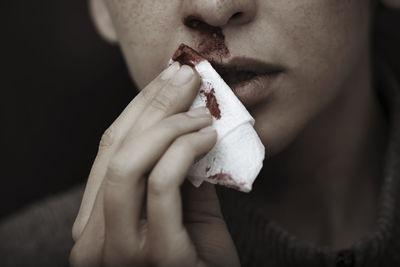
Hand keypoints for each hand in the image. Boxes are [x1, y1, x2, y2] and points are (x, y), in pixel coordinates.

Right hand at [70, 62, 239, 266]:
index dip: (138, 108)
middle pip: (115, 150)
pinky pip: (164, 185)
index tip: (166, 77)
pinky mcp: (157, 258)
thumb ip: (177, 174)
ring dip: (169, 127)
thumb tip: (185, 120)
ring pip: (128, 164)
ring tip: (202, 114)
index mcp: (96, 226)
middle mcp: (93, 242)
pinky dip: (185, 151)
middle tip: (186, 77)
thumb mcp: (182, 212)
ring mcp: (120, 252)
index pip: (108, 150)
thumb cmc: (200, 260)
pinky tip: (208, 138)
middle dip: (153, 105)